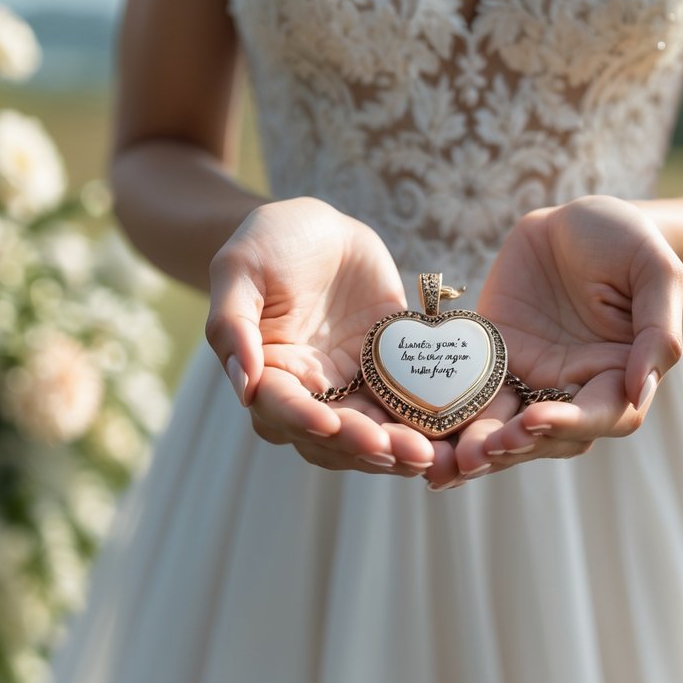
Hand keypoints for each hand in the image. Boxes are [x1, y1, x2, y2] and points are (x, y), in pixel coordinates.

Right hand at [206, 198, 447, 476]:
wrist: (323, 228)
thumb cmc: (270, 241)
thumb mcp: (239, 267)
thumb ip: (232, 323)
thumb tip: (242, 384)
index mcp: (267, 372)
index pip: (280, 410)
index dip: (304, 420)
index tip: (330, 423)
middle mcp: (309, 390)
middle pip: (331, 436)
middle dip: (361, 445)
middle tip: (396, 450)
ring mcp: (351, 386)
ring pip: (372, 432)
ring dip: (397, 448)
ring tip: (427, 454)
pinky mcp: (390, 374)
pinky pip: (409, 406)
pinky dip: (427, 424)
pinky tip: (451, 435)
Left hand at [447, 196, 682, 478]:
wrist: (574, 218)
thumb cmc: (627, 240)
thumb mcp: (656, 270)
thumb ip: (657, 331)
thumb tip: (642, 391)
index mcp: (620, 374)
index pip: (605, 416)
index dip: (571, 423)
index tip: (535, 418)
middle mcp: (575, 387)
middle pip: (549, 437)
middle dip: (514, 447)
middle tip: (478, 451)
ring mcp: (531, 378)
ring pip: (504, 428)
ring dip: (476, 449)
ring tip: (445, 463)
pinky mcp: (492, 361)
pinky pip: (469, 396)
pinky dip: (446, 421)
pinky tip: (416, 437)